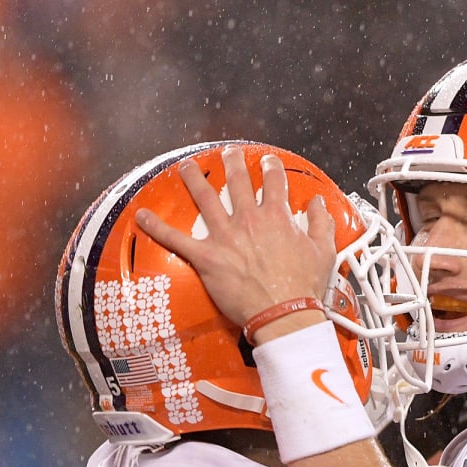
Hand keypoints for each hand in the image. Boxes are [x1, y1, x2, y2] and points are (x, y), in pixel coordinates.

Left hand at [134, 145, 336, 335]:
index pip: (273, 182)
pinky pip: (176, 239)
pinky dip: (156, 226)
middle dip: (232, 162)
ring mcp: (225, 236)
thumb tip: (319, 204)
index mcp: (276, 216)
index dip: (270, 168)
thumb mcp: (324, 251)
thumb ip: (322, 222)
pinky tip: (142, 215)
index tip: (267, 162)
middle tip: (228, 153)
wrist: (283, 314)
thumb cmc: (303, 287)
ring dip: (194, 178)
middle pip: (237, 180)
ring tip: (187, 166)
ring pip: (205, 198)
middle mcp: (248, 219)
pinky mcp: (206, 257)